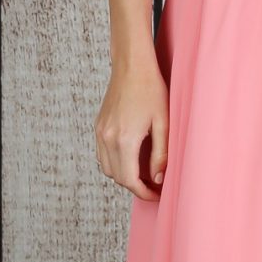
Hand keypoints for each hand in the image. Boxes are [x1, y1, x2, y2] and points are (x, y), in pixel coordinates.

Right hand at [95, 57, 168, 198]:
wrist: (131, 67)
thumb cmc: (151, 90)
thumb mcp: (163, 123)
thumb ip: (160, 154)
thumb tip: (158, 178)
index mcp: (125, 140)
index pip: (129, 180)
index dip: (143, 193)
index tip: (156, 195)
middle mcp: (107, 138)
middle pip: (117, 177)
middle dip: (135, 186)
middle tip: (154, 187)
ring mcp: (100, 132)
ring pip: (107, 168)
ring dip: (124, 176)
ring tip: (143, 175)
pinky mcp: (98, 126)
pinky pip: (102, 155)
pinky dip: (115, 163)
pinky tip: (131, 159)